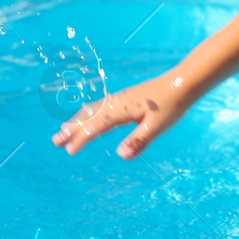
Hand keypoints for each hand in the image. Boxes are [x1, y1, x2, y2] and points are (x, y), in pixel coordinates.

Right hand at [50, 75, 189, 159]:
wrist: (182, 83)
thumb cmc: (172, 105)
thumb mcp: (158, 126)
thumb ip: (139, 140)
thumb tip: (121, 156)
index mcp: (123, 109)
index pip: (97, 126)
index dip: (83, 138)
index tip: (70, 150)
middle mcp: (117, 103)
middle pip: (89, 117)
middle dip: (72, 129)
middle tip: (55, 141)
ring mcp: (120, 99)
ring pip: (93, 110)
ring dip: (77, 121)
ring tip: (63, 131)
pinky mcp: (125, 99)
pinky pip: (100, 107)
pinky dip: (88, 114)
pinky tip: (86, 117)